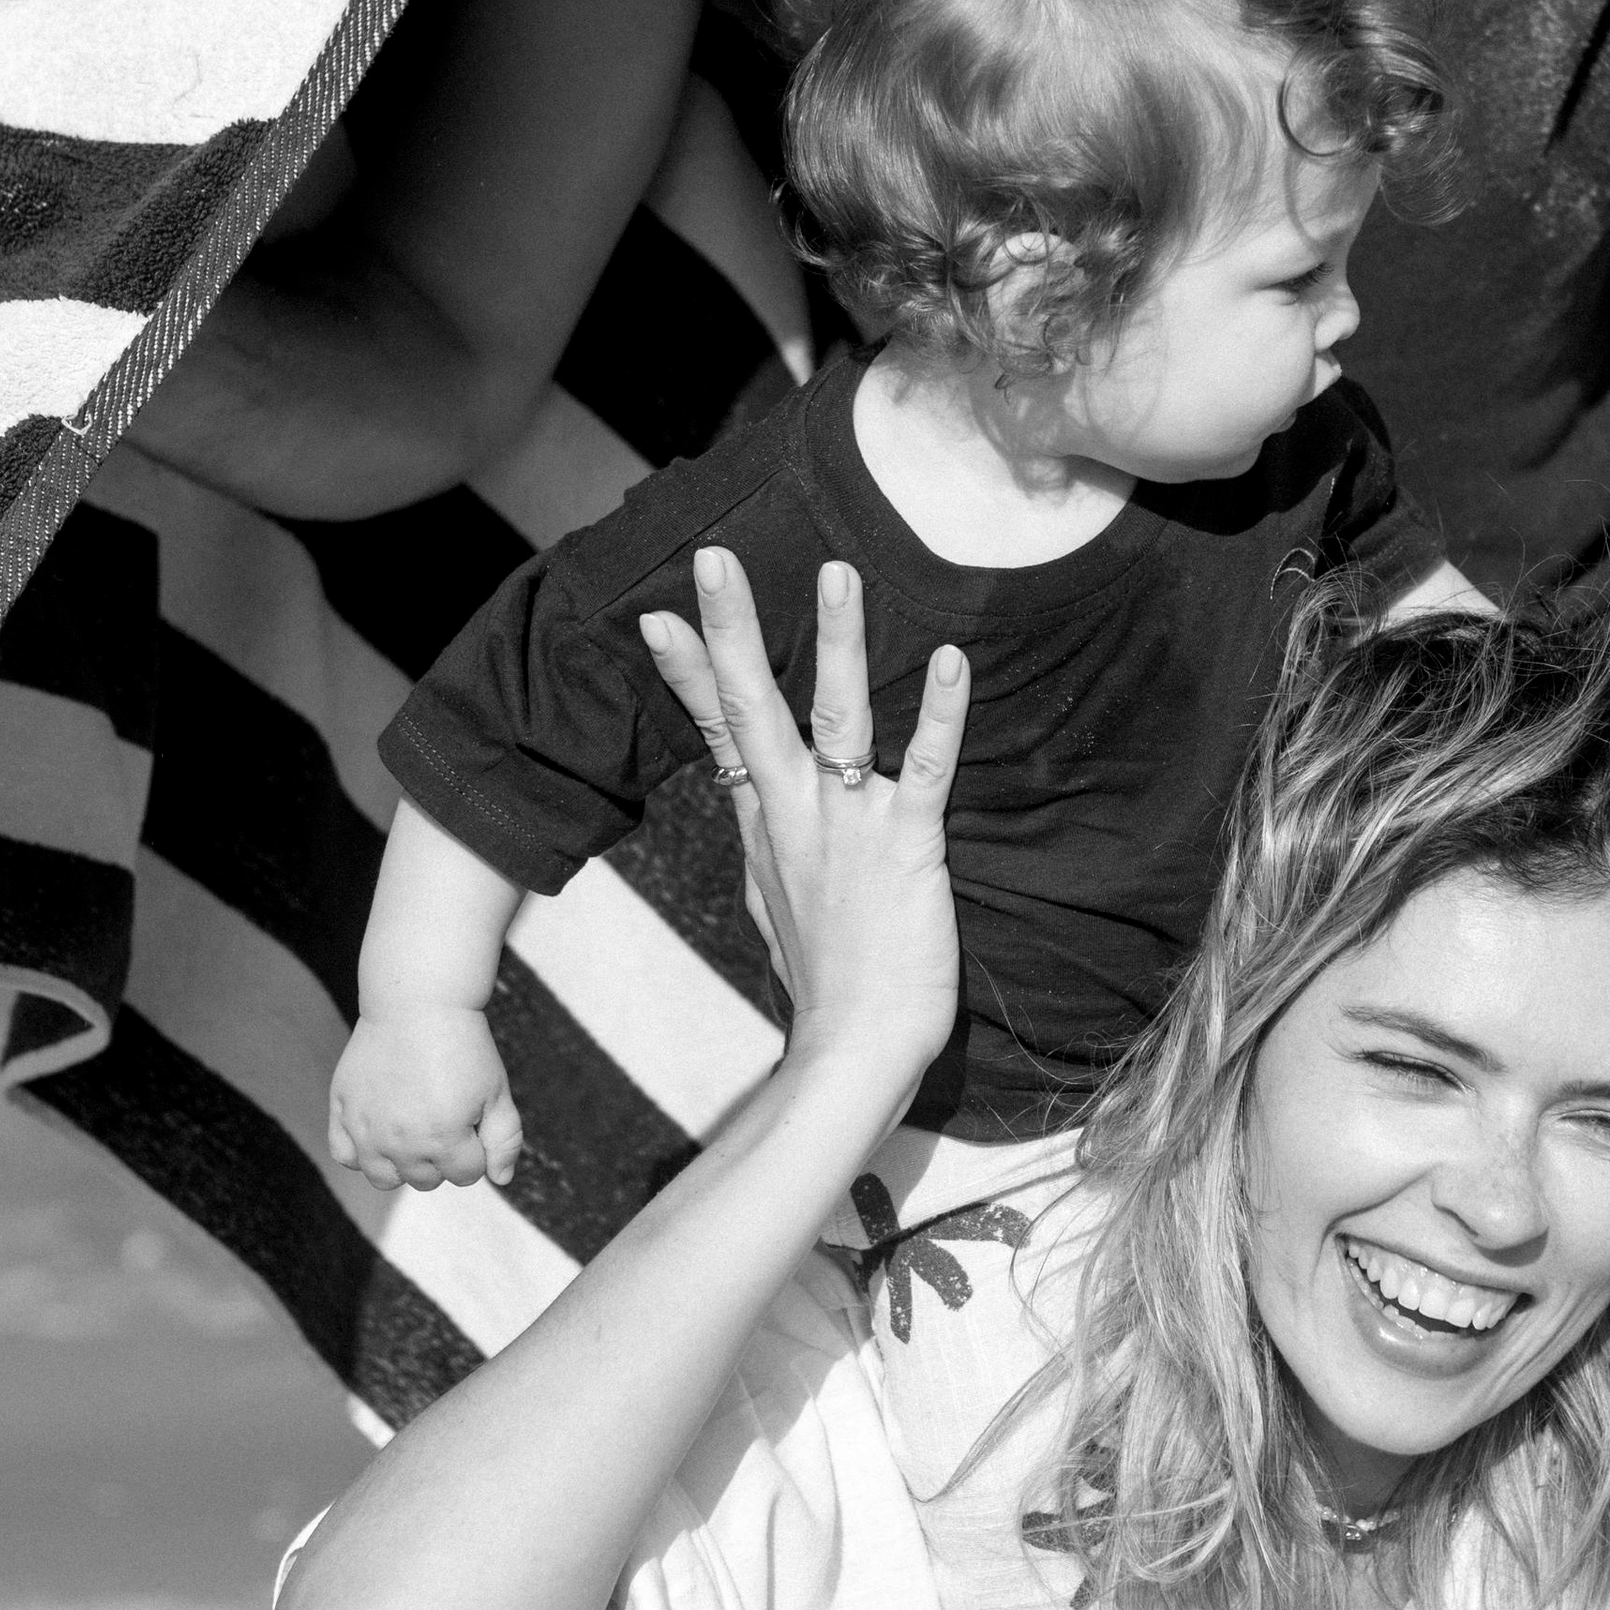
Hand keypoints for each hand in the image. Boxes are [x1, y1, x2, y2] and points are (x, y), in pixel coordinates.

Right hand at [327, 1005, 523, 1191]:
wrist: (417, 1003)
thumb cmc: (464, 1047)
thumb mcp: (497, 1092)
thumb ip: (506, 1140)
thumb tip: (502, 1180)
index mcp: (444, 1139)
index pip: (467, 1174)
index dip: (477, 1148)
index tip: (473, 1117)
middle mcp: (401, 1142)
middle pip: (427, 1180)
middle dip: (444, 1157)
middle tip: (445, 1115)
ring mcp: (366, 1129)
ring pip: (385, 1179)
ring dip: (404, 1164)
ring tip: (415, 1129)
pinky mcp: (341, 1111)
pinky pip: (345, 1156)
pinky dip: (362, 1154)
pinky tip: (380, 1131)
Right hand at [639, 550, 970, 1124]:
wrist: (856, 1052)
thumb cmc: (829, 985)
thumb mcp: (775, 904)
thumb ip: (769, 848)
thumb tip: (755, 821)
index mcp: (766, 826)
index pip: (718, 734)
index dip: (690, 672)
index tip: (657, 615)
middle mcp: (796, 816)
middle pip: (751, 708)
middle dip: (733, 629)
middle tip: (715, 556)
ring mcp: (847, 828)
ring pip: (834, 720)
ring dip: (835, 645)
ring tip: (838, 573)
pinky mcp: (907, 848)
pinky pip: (924, 770)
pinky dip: (939, 715)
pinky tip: (952, 661)